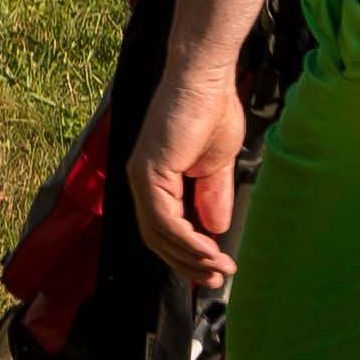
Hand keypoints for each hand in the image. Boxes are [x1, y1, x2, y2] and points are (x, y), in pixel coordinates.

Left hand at [125, 61, 247, 280]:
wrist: (206, 80)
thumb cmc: (211, 111)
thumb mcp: (216, 166)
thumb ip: (212, 196)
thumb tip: (215, 229)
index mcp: (155, 180)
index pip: (164, 230)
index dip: (187, 254)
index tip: (214, 270)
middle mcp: (141, 182)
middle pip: (158, 239)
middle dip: (188, 264)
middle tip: (215, 279)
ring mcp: (141, 177)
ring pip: (160, 234)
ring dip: (191, 257)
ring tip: (218, 269)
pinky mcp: (148, 172)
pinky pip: (165, 220)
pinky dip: (187, 240)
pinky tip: (209, 251)